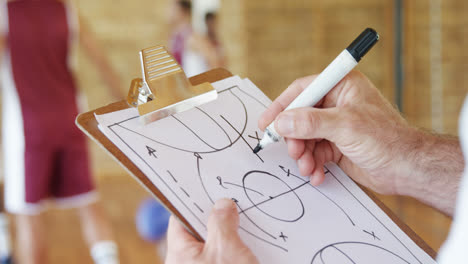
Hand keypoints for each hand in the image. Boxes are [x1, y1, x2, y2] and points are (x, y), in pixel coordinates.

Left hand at [165, 199, 258, 263]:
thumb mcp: (226, 249)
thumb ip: (222, 223)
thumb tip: (223, 205)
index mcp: (179, 254)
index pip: (180, 219)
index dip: (194, 202)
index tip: (207, 189)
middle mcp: (186, 262)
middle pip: (199, 230)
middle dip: (217, 217)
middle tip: (232, 202)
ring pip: (213, 244)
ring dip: (228, 233)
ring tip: (243, 218)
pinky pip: (223, 256)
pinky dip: (234, 248)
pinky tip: (249, 240)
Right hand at [259, 71, 415, 194]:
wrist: (407, 168)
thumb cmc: (386, 139)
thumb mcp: (345, 126)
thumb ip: (310, 122)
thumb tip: (282, 122)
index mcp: (341, 86)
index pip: (302, 90)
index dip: (282, 105)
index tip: (267, 122)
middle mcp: (336, 103)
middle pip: (300, 116)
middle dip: (294, 137)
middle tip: (294, 151)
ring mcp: (335, 125)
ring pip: (305, 137)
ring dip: (302, 154)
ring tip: (308, 167)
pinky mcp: (336, 145)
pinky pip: (314, 152)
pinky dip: (312, 164)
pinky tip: (317, 174)